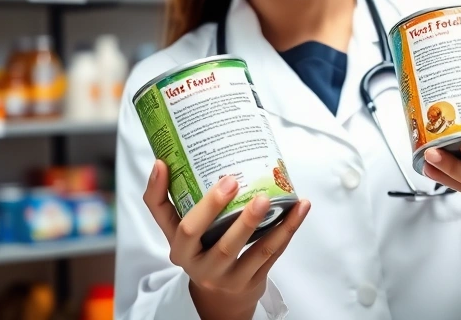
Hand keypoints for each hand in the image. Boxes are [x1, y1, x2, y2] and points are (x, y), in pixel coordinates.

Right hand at [145, 160, 310, 319]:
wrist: (220, 297)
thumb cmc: (199, 251)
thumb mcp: (177, 232)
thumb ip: (166, 202)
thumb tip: (160, 162)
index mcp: (181, 250)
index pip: (176, 224)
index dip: (167, 195)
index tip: (167, 165)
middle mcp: (203, 266)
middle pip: (216, 242)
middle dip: (222, 211)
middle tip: (233, 180)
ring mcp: (230, 277)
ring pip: (252, 251)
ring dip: (265, 223)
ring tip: (271, 198)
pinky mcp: (254, 280)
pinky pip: (273, 254)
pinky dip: (287, 230)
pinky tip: (299, 208)